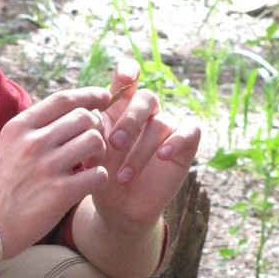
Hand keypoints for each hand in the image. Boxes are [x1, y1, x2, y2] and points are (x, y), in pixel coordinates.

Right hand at [0, 86, 114, 256]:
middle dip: (97, 127)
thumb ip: (32, 129)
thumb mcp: (6, 147)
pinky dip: (99, 177)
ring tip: (89, 164)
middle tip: (94, 142)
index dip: (89, 95)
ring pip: (95, 141)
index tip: (104, 97)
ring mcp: (47, 167)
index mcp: (19, 127)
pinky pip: (99, 174)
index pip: (63, 99)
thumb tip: (66, 111)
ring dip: (100, 152)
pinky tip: (87, 183)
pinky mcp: (60, 193)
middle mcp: (33, 142)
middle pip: (85, 117)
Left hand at [88, 58, 200, 230]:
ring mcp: (166, 128)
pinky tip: (162, 156)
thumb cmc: (100, 175)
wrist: (117, 207)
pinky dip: (176, 141)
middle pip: (146, 98)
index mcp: (119, 107)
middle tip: (115, 144)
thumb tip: (89, 122)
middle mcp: (144, 114)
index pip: (127, 79)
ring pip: (160, 123)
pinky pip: (190, 132)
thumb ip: (90, 135)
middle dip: (130, 120)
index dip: (129, 70)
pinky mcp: (183, 146)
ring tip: (123, 177)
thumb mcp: (90, 155)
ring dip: (140, 151)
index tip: (125, 77)